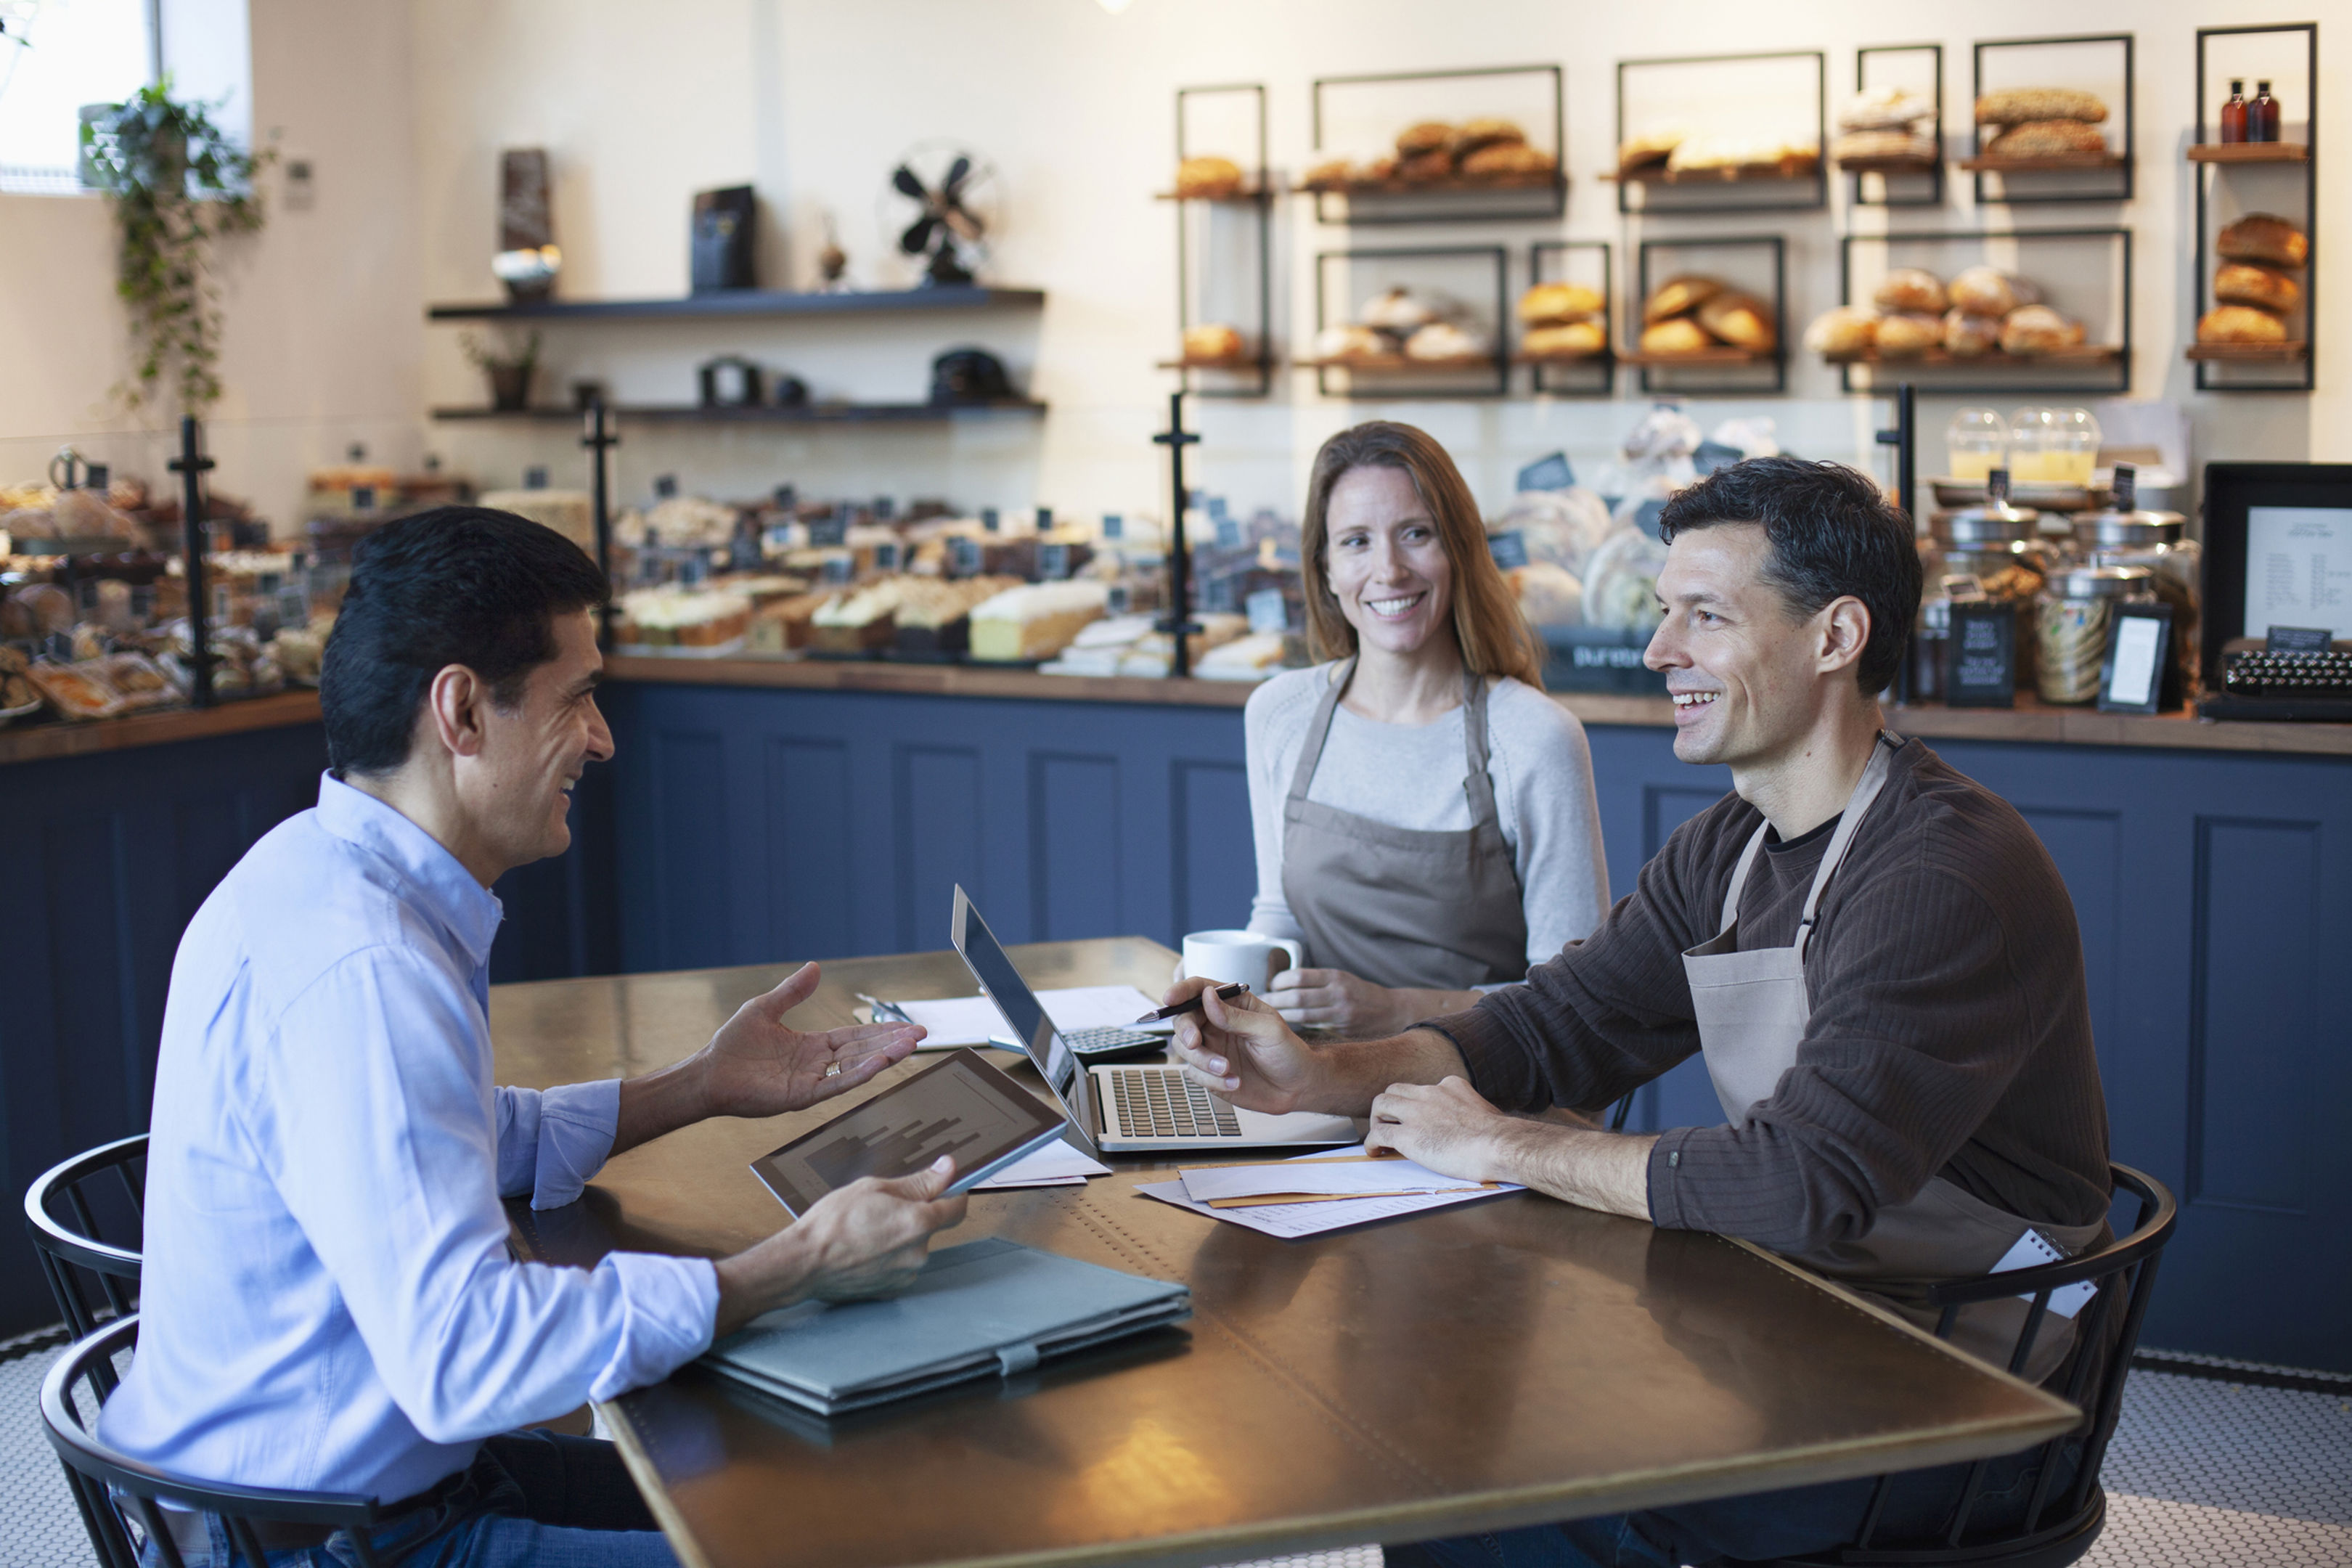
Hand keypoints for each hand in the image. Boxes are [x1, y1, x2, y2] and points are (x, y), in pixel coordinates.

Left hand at [700, 962, 923, 1119]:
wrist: (709, 1073)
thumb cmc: (732, 1044)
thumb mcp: (766, 1008)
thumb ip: (793, 992)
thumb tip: (815, 966)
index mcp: (811, 1045)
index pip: (855, 1037)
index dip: (880, 1031)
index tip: (906, 1026)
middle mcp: (816, 1064)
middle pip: (863, 1051)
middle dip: (892, 1043)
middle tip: (921, 1034)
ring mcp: (811, 1081)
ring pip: (855, 1068)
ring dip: (883, 1056)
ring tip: (910, 1046)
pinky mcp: (801, 1096)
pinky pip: (835, 1084)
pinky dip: (858, 1074)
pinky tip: (878, 1064)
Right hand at [713, 1156, 968, 1334]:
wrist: (804, 1262)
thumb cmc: (833, 1222)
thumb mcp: (875, 1188)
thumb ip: (918, 1182)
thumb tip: (948, 1168)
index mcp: (919, 1222)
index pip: (957, 1207)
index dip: (953, 1193)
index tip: (944, 1186)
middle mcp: (919, 1252)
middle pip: (932, 1226)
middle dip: (915, 1214)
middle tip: (882, 1207)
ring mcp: (906, 1274)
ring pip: (914, 1246)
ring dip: (900, 1236)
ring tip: (867, 1230)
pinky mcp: (892, 1289)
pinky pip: (900, 1265)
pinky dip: (889, 1256)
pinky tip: (865, 1249)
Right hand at [1162, 975, 1321, 1114]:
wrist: (1298, 1089)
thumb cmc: (1290, 1052)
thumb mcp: (1268, 1030)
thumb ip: (1235, 1016)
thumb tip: (1206, 996)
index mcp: (1232, 1004)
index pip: (1199, 989)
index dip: (1181, 991)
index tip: (1169, 998)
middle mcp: (1217, 1023)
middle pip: (1183, 1019)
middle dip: (1186, 1031)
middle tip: (1196, 1043)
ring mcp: (1213, 1048)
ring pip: (1185, 1048)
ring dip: (1202, 1060)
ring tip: (1227, 1069)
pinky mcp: (1210, 1072)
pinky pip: (1195, 1073)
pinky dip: (1211, 1080)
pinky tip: (1234, 1082)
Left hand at [1264, 967, 1409, 1031]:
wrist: (1390, 1012)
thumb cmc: (1359, 993)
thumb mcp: (1340, 977)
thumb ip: (1315, 980)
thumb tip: (1280, 982)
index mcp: (1335, 976)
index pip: (1298, 976)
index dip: (1279, 981)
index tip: (1272, 985)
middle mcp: (1337, 994)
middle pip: (1297, 997)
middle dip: (1275, 1000)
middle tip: (1262, 1003)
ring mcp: (1340, 1014)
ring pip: (1302, 1016)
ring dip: (1281, 1016)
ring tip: (1268, 1016)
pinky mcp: (1340, 1031)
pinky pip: (1312, 1029)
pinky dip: (1296, 1027)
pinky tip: (1285, 1028)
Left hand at [1365, 1076, 1516, 1181]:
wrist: (1498, 1146)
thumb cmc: (1500, 1138)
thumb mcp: (1485, 1112)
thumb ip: (1470, 1113)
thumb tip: (1473, 1128)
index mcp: (1450, 1086)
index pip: (1423, 1088)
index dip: (1416, 1104)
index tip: (1417, 1118)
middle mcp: (1429, 1093)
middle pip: (1395, 1090)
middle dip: (1390, 1107)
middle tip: (1391, 1124)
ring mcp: (1416, 1113)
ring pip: (1381, 1104)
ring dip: (1376, 1120)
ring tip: (1380, 1136)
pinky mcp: (1407, 1136)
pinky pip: (1378, 1134)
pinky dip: (1372, 1143)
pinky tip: (1375, 1152)